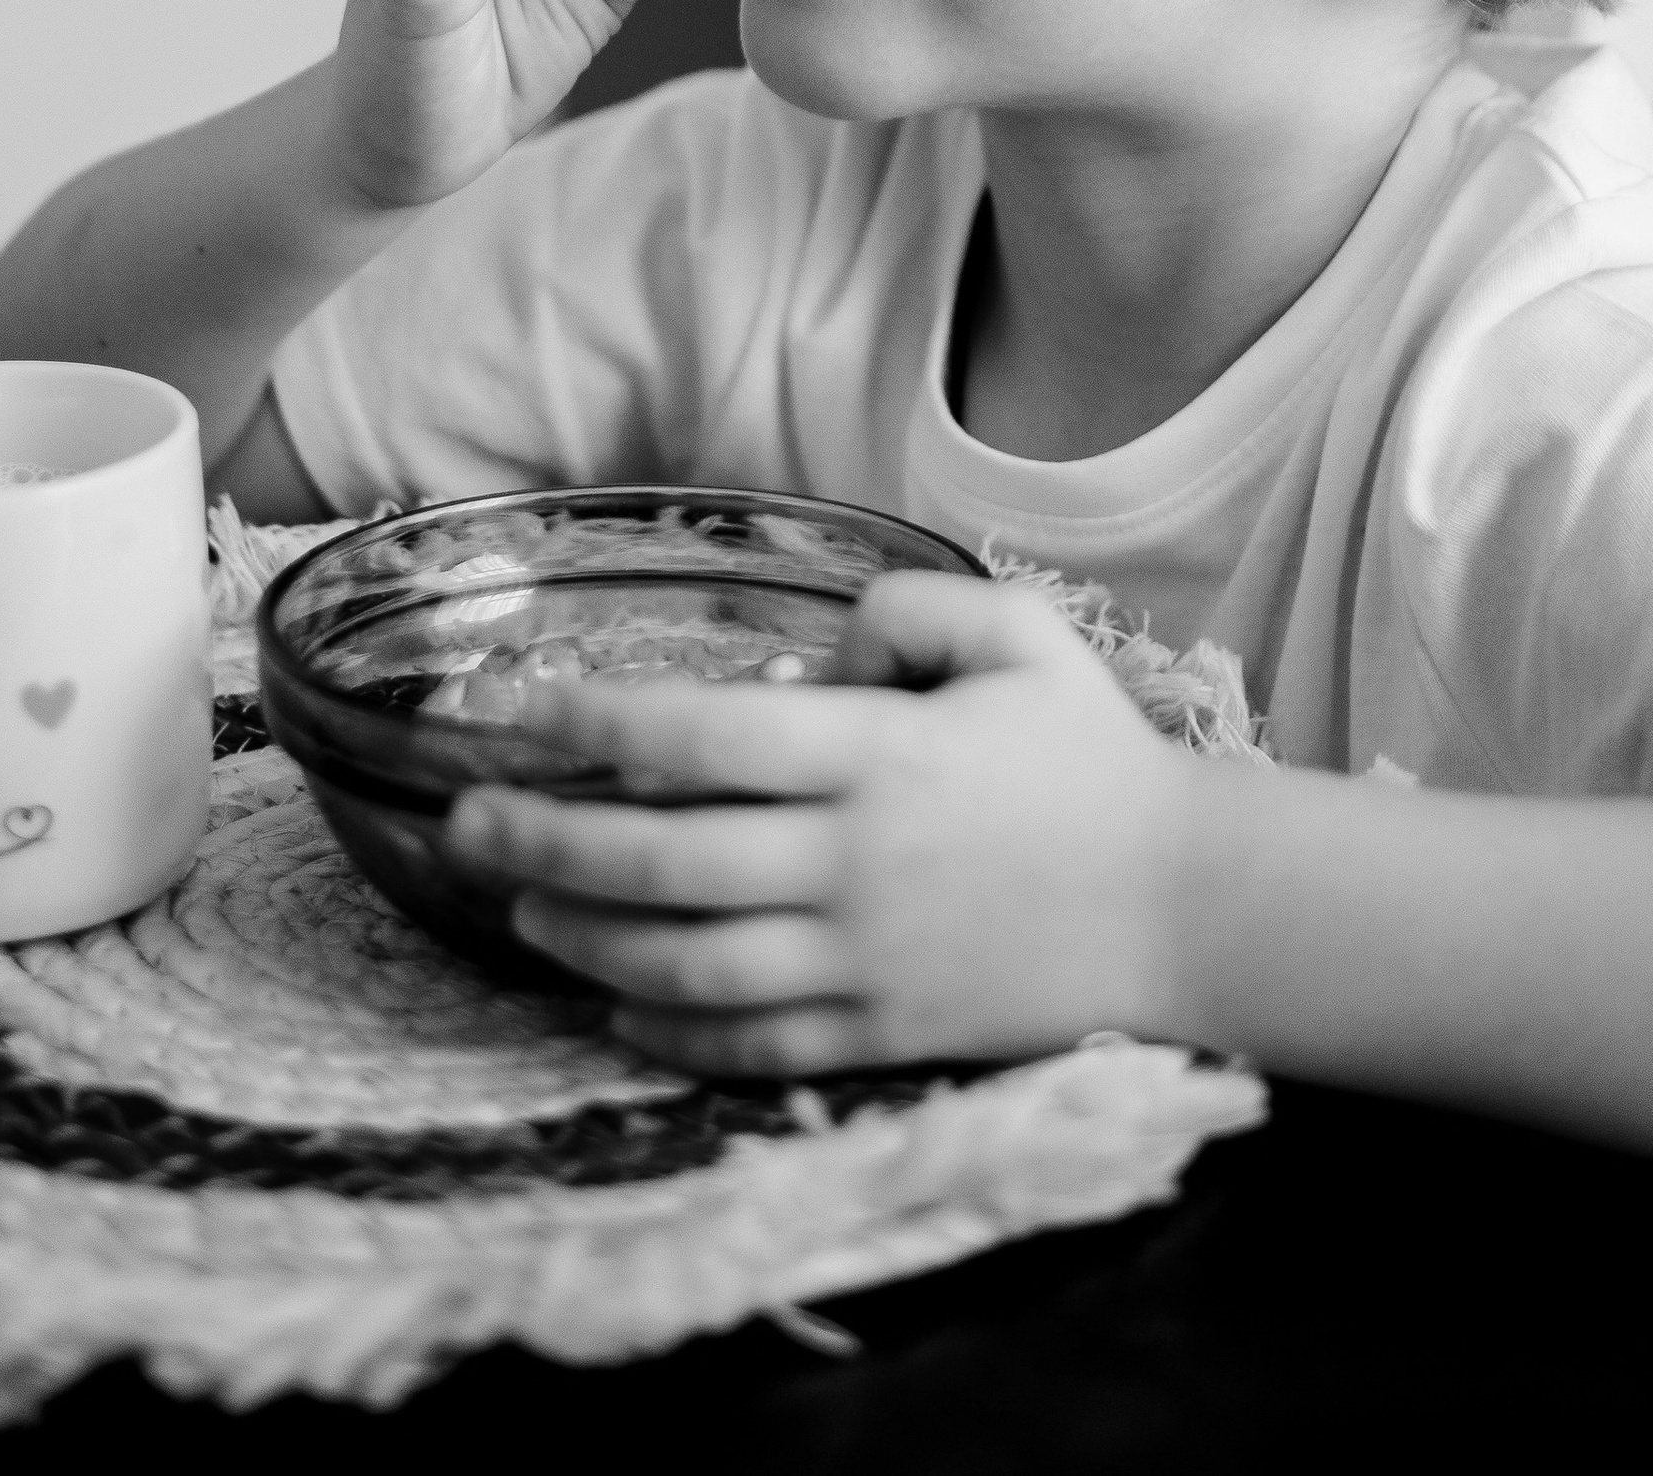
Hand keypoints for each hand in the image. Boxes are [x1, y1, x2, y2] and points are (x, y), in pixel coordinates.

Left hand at [445, 574, 1206, 1075]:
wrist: (1188, 909)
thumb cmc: (1092, 761)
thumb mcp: (1018, 636)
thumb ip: (908, 609)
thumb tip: (819, 653)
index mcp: (878, 754)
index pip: (704, 734)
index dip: (598, 724)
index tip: (522, 715)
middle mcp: (852, 862)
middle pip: (664, 859)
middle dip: (546, 842)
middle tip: (464, 824)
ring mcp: (864, 960)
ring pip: (686, 961)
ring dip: (587, 936)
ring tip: (520, 910)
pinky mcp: (882, 1034)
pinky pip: (749, 1044)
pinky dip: (666, 1029)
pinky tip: (613, 1001)